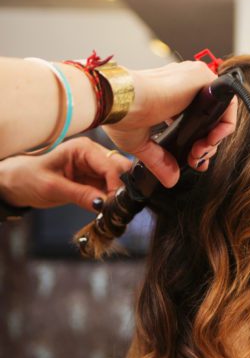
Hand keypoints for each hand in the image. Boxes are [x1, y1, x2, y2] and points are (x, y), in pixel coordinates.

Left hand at [0, 137, 131, 210]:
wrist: (19, 183)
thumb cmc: (29, 179)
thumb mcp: (52, 188)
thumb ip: (80, 195)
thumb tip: (104, 204)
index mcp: (83, 148)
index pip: (111, 166)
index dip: (116, 185)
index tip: (114, 205)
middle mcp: (94, 154)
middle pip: (122, 170)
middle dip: (121, 189)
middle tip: (113, 208)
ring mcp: (96, 166)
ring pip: (121, 179)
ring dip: (117, 195)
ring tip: (108, 209)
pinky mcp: (96, 179)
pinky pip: (112, 188)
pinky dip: (112, 199)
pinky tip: (105, 208)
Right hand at [101, 61, 236, 187]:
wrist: (117, 102)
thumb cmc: (120, 114)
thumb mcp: (142, 143)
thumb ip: (160, 160)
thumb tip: (170, 180)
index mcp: (170, 98)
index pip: (196, 123)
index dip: (199, 145)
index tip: (192, 160)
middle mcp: (184, 86)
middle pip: (210, 121)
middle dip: (206, 147)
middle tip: (195, 158)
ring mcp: (194, 80)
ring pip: (219, 114)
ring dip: (214, 140)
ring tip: (198, 152)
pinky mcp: (202, 78)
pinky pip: (227, 104)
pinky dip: (224, 127)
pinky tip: (209, 140)